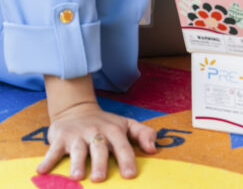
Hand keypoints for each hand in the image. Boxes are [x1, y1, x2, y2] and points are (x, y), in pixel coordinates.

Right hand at [38, 102, 156, 181]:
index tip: (130, 175)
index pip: (123, 146)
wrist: (77, 109)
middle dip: (100, 163)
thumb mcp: (127, 125)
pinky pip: (52, 150)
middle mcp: (96, 132)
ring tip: (76, 177)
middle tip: (99, 179)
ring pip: (77, 149)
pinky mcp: (60, 138)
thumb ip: (144, 134)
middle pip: (99, 148)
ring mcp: (77, 135)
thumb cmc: (107, 124)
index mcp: (115, 130)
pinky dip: (47, 160)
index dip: (127, 160)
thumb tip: (154, 149)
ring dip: (75, 163)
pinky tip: (41, 171)